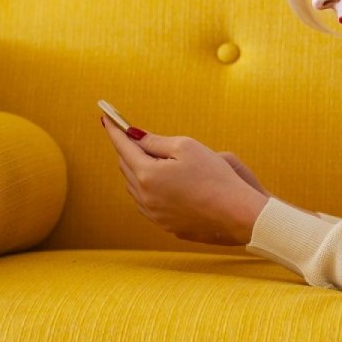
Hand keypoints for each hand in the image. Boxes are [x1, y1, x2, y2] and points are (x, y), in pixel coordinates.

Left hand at [101, 116, 267, 245]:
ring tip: (153, 158)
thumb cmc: (214, 176)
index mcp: (147, 174)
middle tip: (133, 135)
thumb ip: (155, 141)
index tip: (106, 117)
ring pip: (134, 186)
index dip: (114, 130)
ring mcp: (153, 214)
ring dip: (138, 170)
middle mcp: (144, 197)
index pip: (123, 147)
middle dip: (128, 149)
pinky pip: (146, 202)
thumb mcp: (186, 148)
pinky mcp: (164, 224)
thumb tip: (134, 135)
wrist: (235, 214)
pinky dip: (147, 188)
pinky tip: (161, 182)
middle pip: (126, 166)